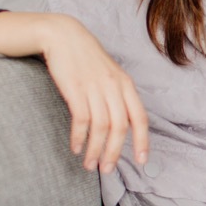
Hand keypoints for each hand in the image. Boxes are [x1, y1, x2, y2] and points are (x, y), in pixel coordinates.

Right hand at [0, 12, 149, 173]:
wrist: (63, 35)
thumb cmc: (86, 58)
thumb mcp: (109, 74)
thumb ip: (117, 96)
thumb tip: (122, 125)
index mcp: (126, 84)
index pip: (140, 118)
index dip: (142, 141)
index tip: (141, 161)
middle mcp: (114, 87)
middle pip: (120, 127)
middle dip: (114, 152)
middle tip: (106, 170)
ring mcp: (95, 87)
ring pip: (101, 127)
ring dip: (95, 150)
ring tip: (89, 164)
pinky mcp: (75, 89)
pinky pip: (81, 120)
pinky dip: (80, 138)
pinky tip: (76, 148)